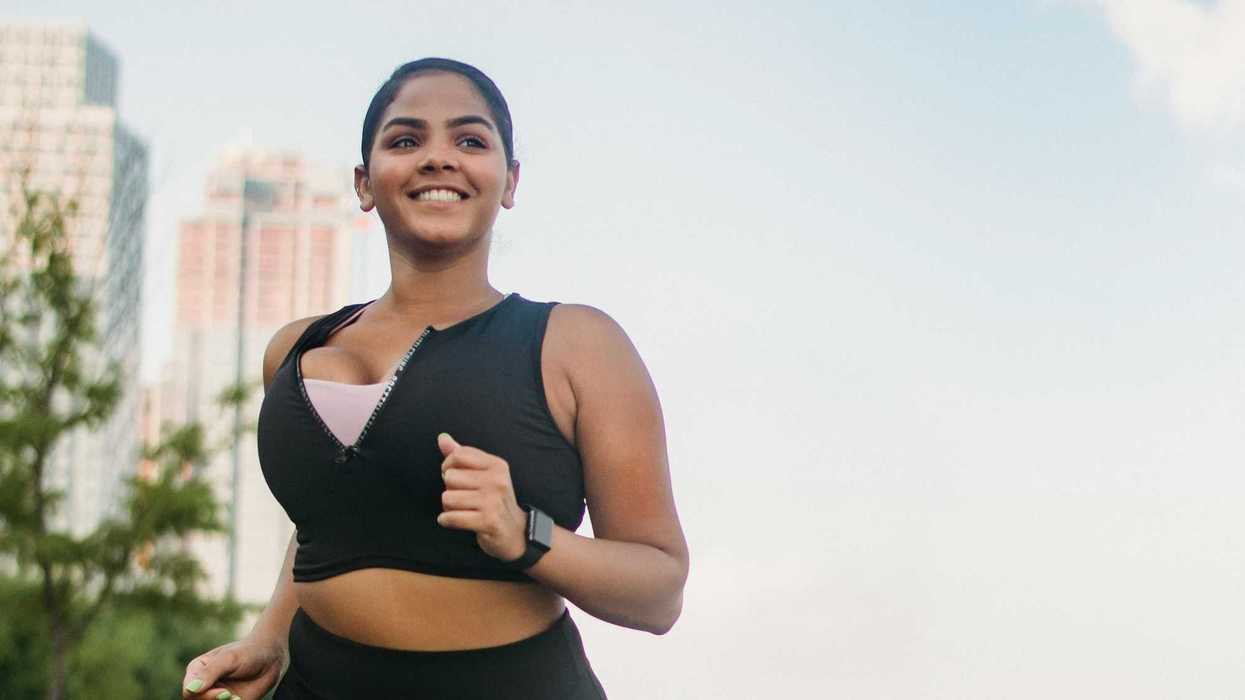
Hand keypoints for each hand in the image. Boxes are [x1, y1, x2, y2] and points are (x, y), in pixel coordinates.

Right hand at [181, 635, 285, 699]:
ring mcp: (214, 696)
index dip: (203, 696)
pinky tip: (239, 698)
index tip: (224, 692)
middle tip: (230, 695)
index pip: (189, 692)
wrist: (271, 658)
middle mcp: (203, 686)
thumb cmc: (249, 652)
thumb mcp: (229, 658)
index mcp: (196, 671)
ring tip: (236, 697)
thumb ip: (210, 672)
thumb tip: (191, 689)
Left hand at [436, 432, 527, 561]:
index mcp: (496, 465)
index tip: (454, 477)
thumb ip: (461, 455)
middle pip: (450, 476)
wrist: (515, 532)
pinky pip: (451, 517)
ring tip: (462, 510)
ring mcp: (493, 501)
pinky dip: (447, 520)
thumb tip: (442, 438)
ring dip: (448, 507)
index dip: (447, 465)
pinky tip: (456, 520)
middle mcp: (497, 481)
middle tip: (462, 497)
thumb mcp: (483, 474)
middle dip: (449, 489)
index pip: (459, 454)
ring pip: (448, 497)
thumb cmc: (494, 500)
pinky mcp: (488, 521)